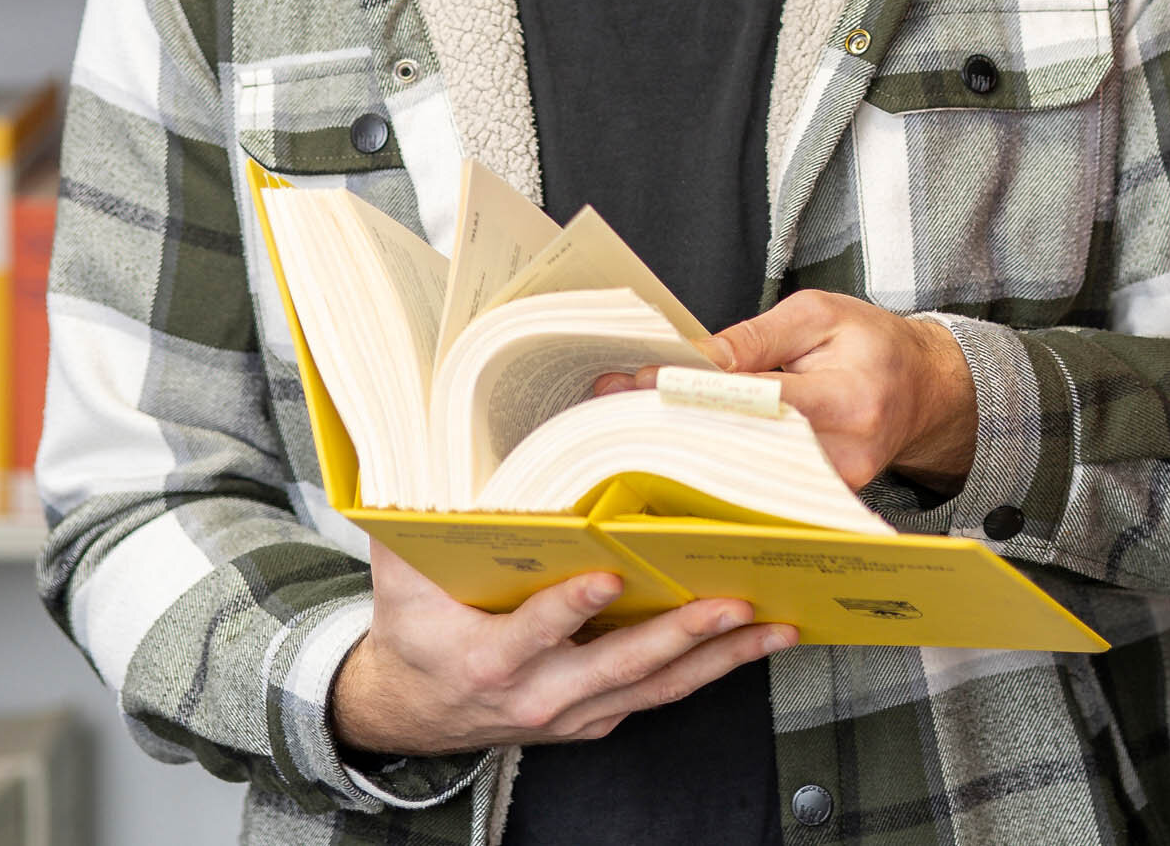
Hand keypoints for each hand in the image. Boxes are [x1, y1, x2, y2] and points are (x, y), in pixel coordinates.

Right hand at [328, 541, 796, 758]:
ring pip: (655, 688)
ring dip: (717, 658)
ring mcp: (574, 713)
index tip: (606, 578)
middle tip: (730, 603)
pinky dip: (707, 669)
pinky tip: (747, 642)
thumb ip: (413, 521)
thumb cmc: (413, 633)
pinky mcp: (596, 719)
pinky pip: (658, 694)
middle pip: (620, 667)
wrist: (411, 712)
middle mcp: (539, 695)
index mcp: (491, 659)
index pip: (535, 632)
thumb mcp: (399, 579)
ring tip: (770, 626)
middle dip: (680, 634)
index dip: (570, 608)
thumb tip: (428, 449)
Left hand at [598, 291, 976, 492]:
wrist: (927, 391)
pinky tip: (664, 453)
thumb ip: (755, 339)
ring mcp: (833, 489)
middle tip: (606, 409)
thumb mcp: (819, 315)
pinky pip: (756, 487)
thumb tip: (693, 359)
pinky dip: (708, 469)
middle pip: (741, 446)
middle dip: (669, 425)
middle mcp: (845, 454)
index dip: (692, 391)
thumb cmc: (873, 344)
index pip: (757, 398)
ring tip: (621, 428)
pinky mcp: (819, 505)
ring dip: (679, 450)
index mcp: (849, 396)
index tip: (635, 383)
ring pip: (742, 474)